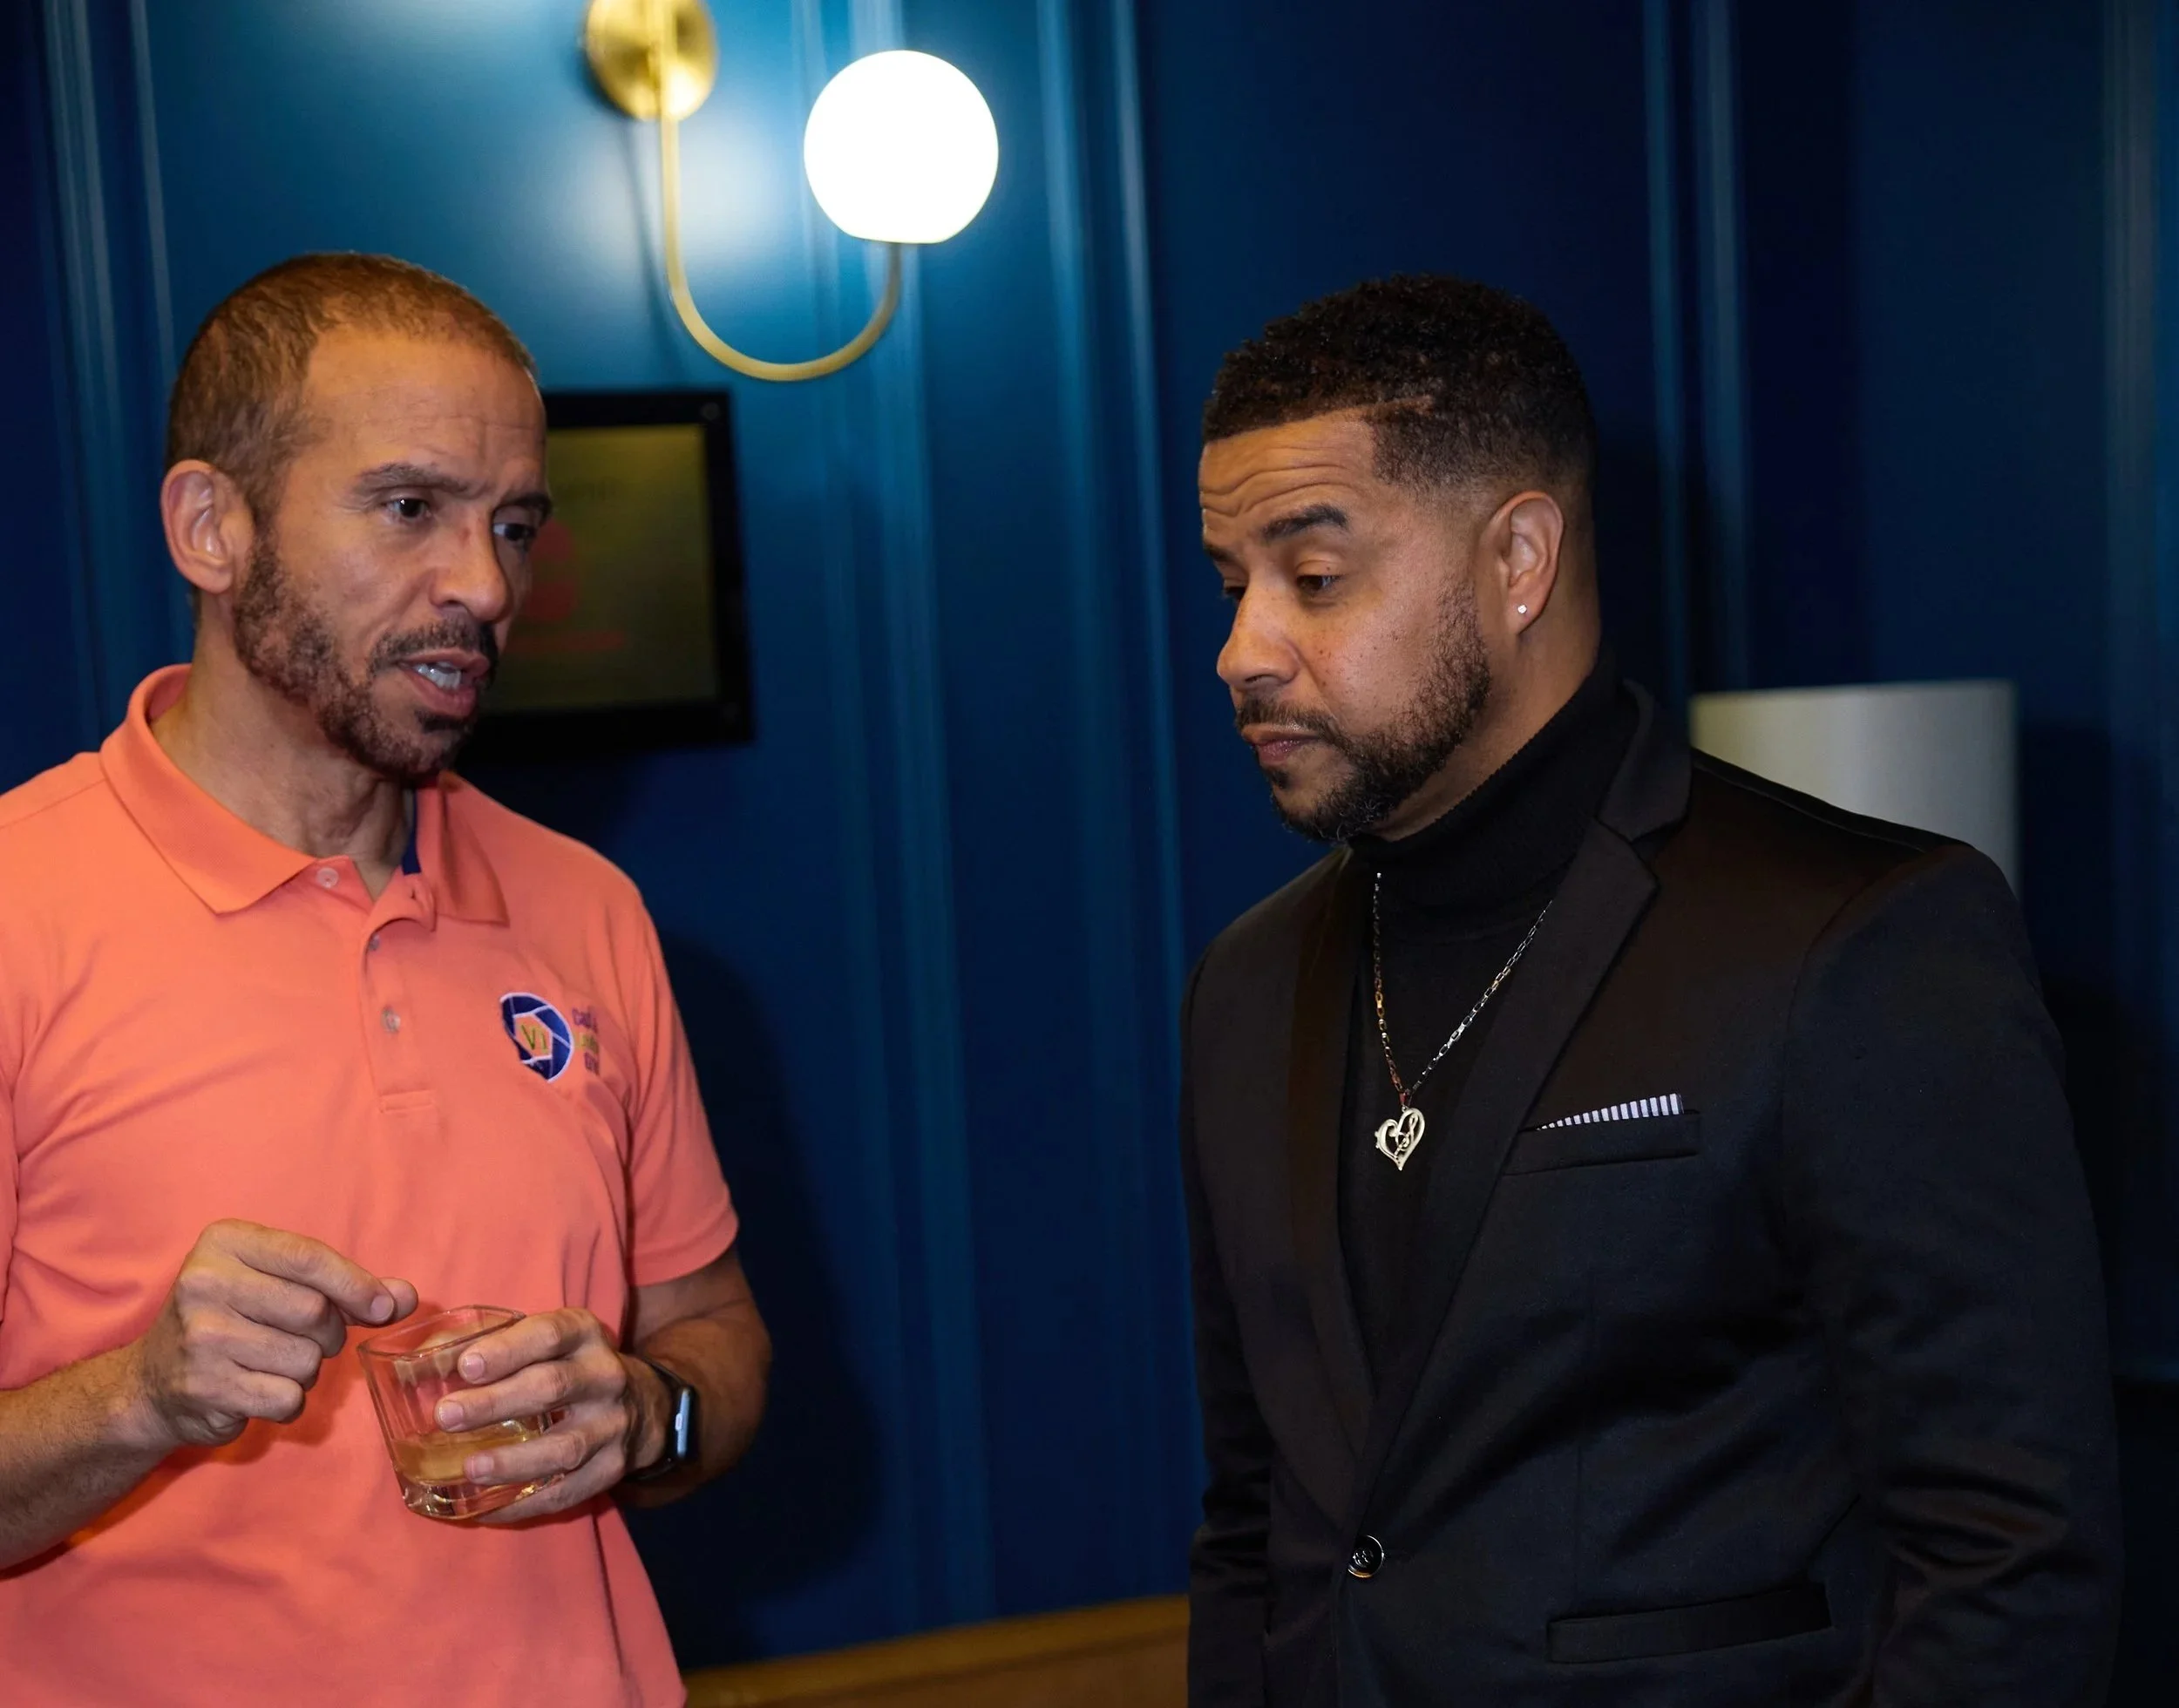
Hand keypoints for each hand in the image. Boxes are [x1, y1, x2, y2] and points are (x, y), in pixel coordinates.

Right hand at [130, 1220, 417, 1449]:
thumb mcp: (280, 1285)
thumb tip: (407, 1296)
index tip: (384, 1306)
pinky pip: (286, 1398)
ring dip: (306, 1371)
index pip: (309, 1257)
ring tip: (270, 1364)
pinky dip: (287, 1402)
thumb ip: (346, 1287)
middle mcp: (204, 1282)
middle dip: (327, 1333)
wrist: (150, 1383)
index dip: (356, 1284)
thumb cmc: (233, 1321)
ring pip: (306, 1359)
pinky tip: (256, 1391)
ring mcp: (199, 1337)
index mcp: (224, 1242)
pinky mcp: (203, 1387)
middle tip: (302, 1338)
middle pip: (314, 1311)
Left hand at [431, 1308, 656, 1521]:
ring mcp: (613, 1426)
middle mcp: (605, 1376)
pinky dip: (524, 1505)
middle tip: (446, 1416)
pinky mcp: (611, 1469)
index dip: (507, 1350)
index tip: (466, 1367)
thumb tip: (424, 1357)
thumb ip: (489, 1341)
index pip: (549, 1335)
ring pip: (563, 1447)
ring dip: (514, 1461)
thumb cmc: (568, 1365)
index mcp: (584, 1335)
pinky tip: (484, 1508)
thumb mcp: (544, 1338)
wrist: (641, 1404)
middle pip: (551, 1387)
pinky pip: (566, 1493)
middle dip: (495, 1403)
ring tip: (469, 1469)